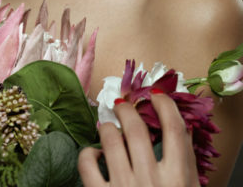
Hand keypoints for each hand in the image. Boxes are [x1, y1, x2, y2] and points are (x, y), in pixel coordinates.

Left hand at [78, 92, 199, 185]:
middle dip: (127, 109)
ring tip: (108, 127)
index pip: (174, 128)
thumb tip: (180, 128)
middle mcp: (151, 178)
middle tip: (123, 105)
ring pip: (110, 138)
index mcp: (178, 178)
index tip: (157, 95)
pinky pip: (87, 162)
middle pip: (136, 126)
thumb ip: (185, 163)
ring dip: (107, 127)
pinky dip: (88, 153)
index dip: (165, 104)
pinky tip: (94, 154)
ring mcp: (124, 186)